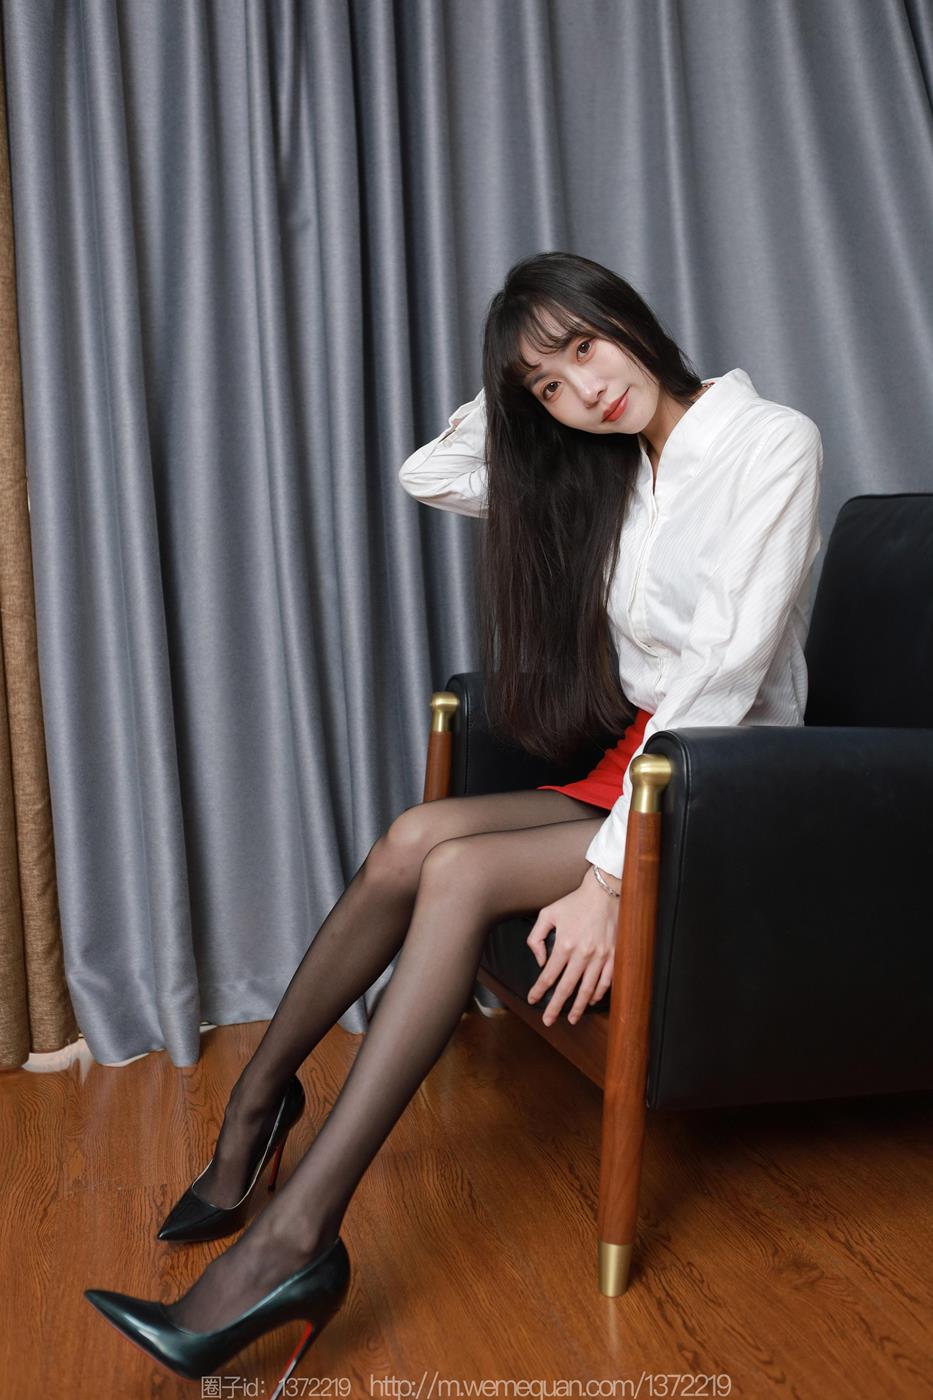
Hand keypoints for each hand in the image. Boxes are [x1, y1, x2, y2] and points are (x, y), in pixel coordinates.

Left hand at [525, 868, 620, 1025]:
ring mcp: (601, 957)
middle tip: (548, 1020)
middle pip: (566, 988)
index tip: (533, 1000)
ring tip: (572, 1019)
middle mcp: (583, 954)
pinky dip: (598, 994)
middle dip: (555, 1007)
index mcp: (564, 944)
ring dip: (578, 1007)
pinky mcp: (615, 956)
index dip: (539, 990)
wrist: (605, 892)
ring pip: (587, 989)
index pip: (548, 975)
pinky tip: (590, 1001)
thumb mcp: (548, 913)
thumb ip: (537, 937)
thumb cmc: (575, 902)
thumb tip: (541, 960)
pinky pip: (606, 981)